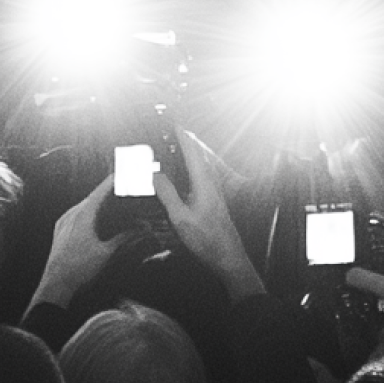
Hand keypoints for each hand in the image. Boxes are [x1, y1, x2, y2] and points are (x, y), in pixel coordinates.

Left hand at [31, 175, 129, 309]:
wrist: (55, 285)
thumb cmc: (79, 269)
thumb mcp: (107, 253)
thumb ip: (125, 238)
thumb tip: (142, 229)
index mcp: (83, 215)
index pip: (101, 190)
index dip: (114, 180)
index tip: (125, 171)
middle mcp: (71, 214)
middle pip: (93, 196)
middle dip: (109, 192)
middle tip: (124, 188)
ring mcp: (64, 221)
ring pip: (85, 205)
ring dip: (99, 203)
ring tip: (113, 202)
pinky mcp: (60, 229)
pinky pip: (77, 214)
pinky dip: (89, 212)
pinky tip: (97, 220)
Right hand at [153, 130, 264, 300]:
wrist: (228, 256)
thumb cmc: (207, 239)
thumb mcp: (180, 217)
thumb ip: (167, 193)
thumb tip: (155, 174)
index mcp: (204, 182)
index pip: (193, 152)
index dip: (183, 137)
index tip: (175, 125)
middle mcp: (212, 184)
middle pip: (201, 155)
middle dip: (188, 142)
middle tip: (176, 132)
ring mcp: (215, 192)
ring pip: (204, 165)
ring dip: (193, 154)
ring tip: (181, 148)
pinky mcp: (215, 201)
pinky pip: (205, 176)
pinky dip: (195, 167)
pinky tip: (190, 174)